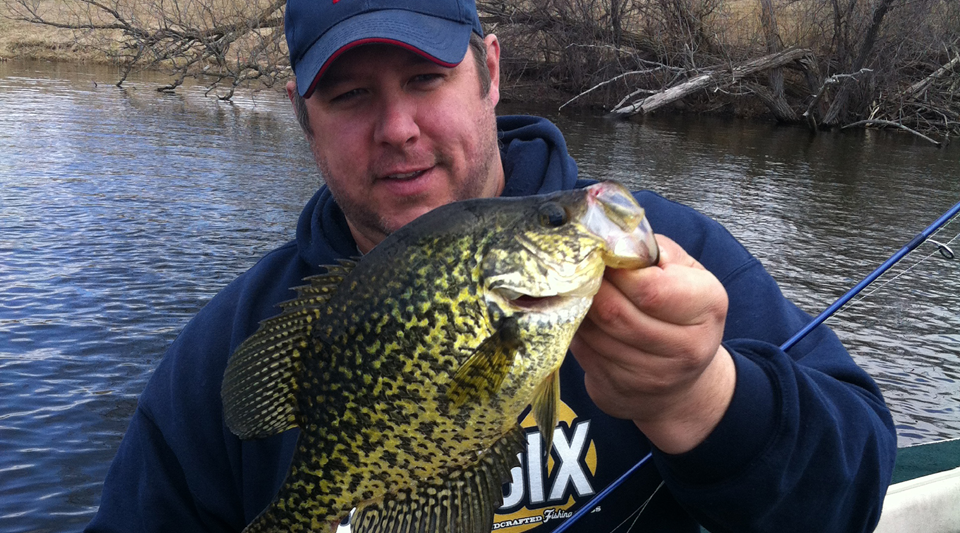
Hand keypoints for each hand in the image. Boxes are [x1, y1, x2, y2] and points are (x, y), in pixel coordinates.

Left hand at [570, 235, 735, 453]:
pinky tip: (578, 316)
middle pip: (616, 313)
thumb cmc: (681, 313)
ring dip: (577, 308)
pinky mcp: (619, 392)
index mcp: (707, 307)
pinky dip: (574, 330)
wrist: (683, 387)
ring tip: (575, 290)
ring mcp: (652, 377)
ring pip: (594, 333)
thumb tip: (612, 236)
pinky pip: (583, 353)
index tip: (601, 254)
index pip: (651, 289)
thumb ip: (653, 251)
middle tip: (578, 269)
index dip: (617, 269)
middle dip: (591, 286)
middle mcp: (686, 348)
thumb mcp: (685, 273)